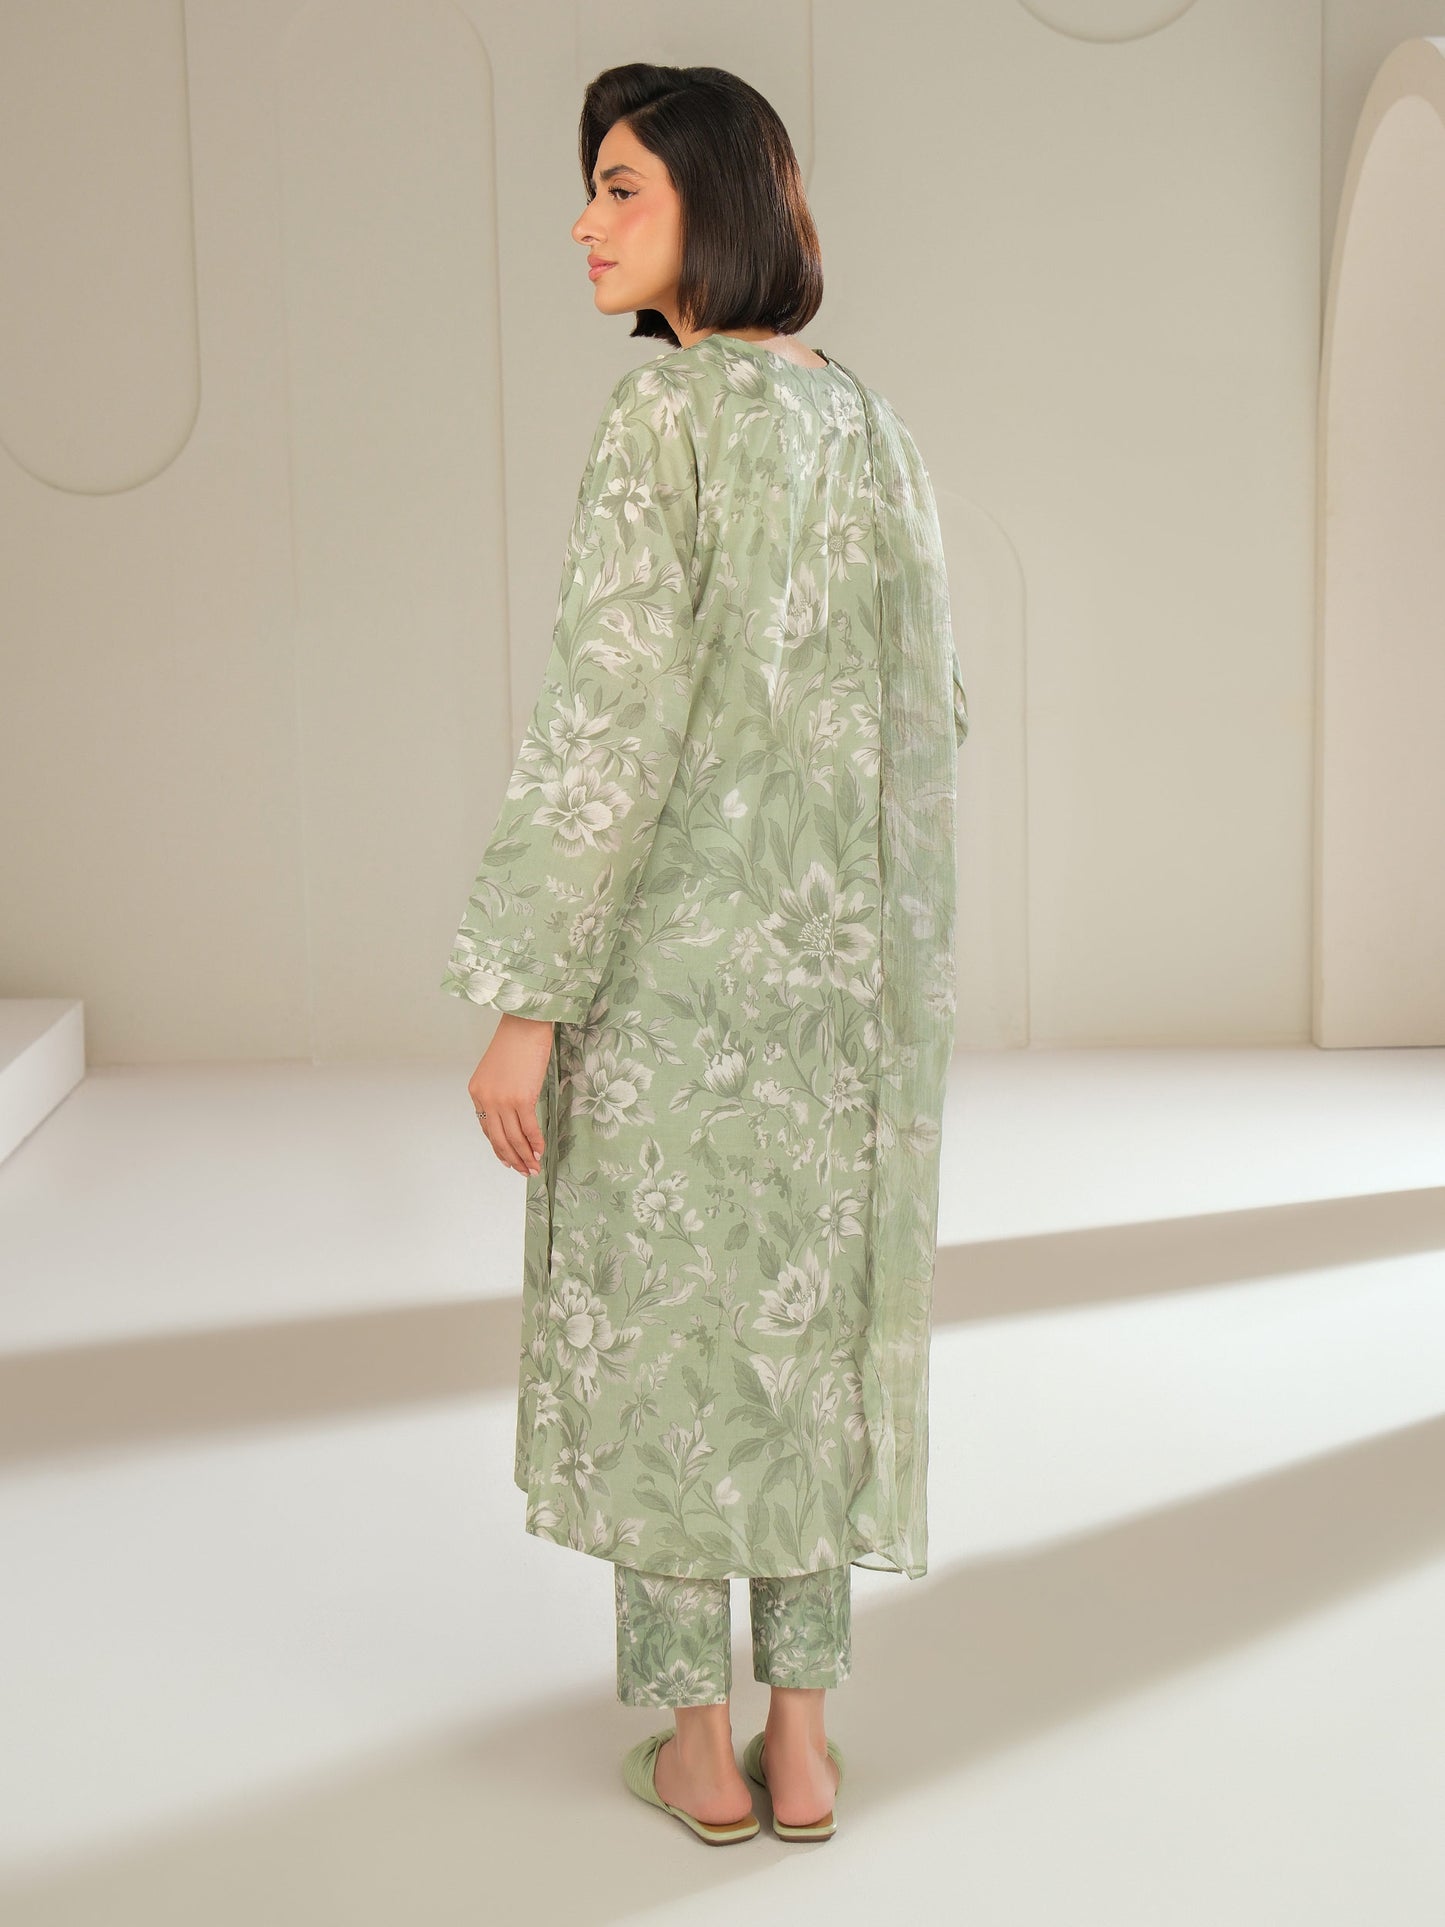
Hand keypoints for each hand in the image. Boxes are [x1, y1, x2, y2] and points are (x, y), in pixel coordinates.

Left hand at [468, 1013, 553, 1174]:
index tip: (509, 1159)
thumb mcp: (498, 1072)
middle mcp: (486, 1100)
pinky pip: (529, 1129)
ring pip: (513, 1138)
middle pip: (499, 1139)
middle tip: (523, 1171)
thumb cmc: (515, 1043)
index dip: (499, 1148)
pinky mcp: (522, 1098)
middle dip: (512, 1159)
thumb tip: (515, 1116)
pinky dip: (535, 1143)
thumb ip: (500, 1094)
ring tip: (533, 1168)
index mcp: (477, 1093)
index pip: (488, 1129)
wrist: (525, 1025)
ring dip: (524, 1156)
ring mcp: (503, 1101)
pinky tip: (540, 1152)